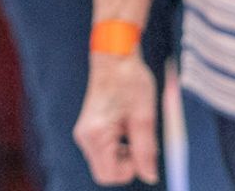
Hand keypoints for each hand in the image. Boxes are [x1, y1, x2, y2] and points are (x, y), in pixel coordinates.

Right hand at [73, 51, 160, 185]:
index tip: (141, 148)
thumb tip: (150, 177)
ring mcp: (83, 133)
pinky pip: (102, 152)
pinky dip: (117, 148)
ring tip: (132, 130)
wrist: (114, 56)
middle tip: (138, 140)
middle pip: (105, 173)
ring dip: (122, 156)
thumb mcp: (144, 116)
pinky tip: (125, 127)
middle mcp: (84, 136)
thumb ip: (146, 150)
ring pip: (104, 164)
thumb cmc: (130, 80)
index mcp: (96, 133)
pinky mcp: (87, 129)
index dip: (131, 169)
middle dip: (126, 165)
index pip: (111, 175)